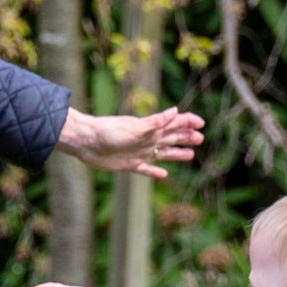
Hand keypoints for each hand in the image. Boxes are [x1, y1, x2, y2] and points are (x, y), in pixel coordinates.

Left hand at [56, 107, 205, 178]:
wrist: (85, 142)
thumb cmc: (107, 131)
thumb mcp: (134, 127)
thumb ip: (155, 122)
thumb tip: (175, 111)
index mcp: (150, 128)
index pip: (174, 123)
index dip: (188, 122)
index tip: (201, 124)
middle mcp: (146, 139)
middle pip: (171, 138)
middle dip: (186, 137)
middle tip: (201, 138)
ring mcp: (139, 152)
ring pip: (163, 153)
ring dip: (176, 153)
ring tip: (190, 155)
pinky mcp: (129, 164)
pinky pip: (146, 169)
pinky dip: (155, 172)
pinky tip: (164, 175)